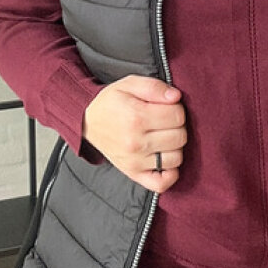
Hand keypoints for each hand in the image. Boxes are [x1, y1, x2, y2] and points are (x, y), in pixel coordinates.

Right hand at [82, 75, 186, 192]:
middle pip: (180, 137)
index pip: (178, 115)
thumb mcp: (129, 84)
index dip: (177, 108)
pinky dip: (170, 173)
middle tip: (164, 121)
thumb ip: (154, 87)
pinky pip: (161, 183)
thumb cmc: (111, 103)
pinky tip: (164, 159)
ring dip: (174, 146)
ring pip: (176, 158)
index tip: (166, 107)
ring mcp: (135, 161)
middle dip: (177, 126)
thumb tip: (176, 97)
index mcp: (136, 117)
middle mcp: (136, 142)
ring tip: (163, 137)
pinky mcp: (133, 173)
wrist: (87, 122)